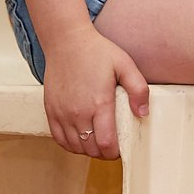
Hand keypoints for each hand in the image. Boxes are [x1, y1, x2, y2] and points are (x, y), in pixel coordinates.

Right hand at [41, 26, 149, 160]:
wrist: (66, 40)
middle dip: (103, 152)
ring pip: (75, 147)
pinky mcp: (51, 110)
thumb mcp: (125, 65)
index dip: (115, 153)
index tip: (120, 148)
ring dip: (87, 149)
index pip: (106, 144)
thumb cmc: (96, 51)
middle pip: (91, 149)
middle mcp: (78, 112)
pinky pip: (59, 139)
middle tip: (111, 144)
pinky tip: (79, 138)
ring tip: (96, 141)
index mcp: (99, 103)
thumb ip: (139, 90)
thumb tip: (143, 114)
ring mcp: (62, 113)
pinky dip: (70, 144)